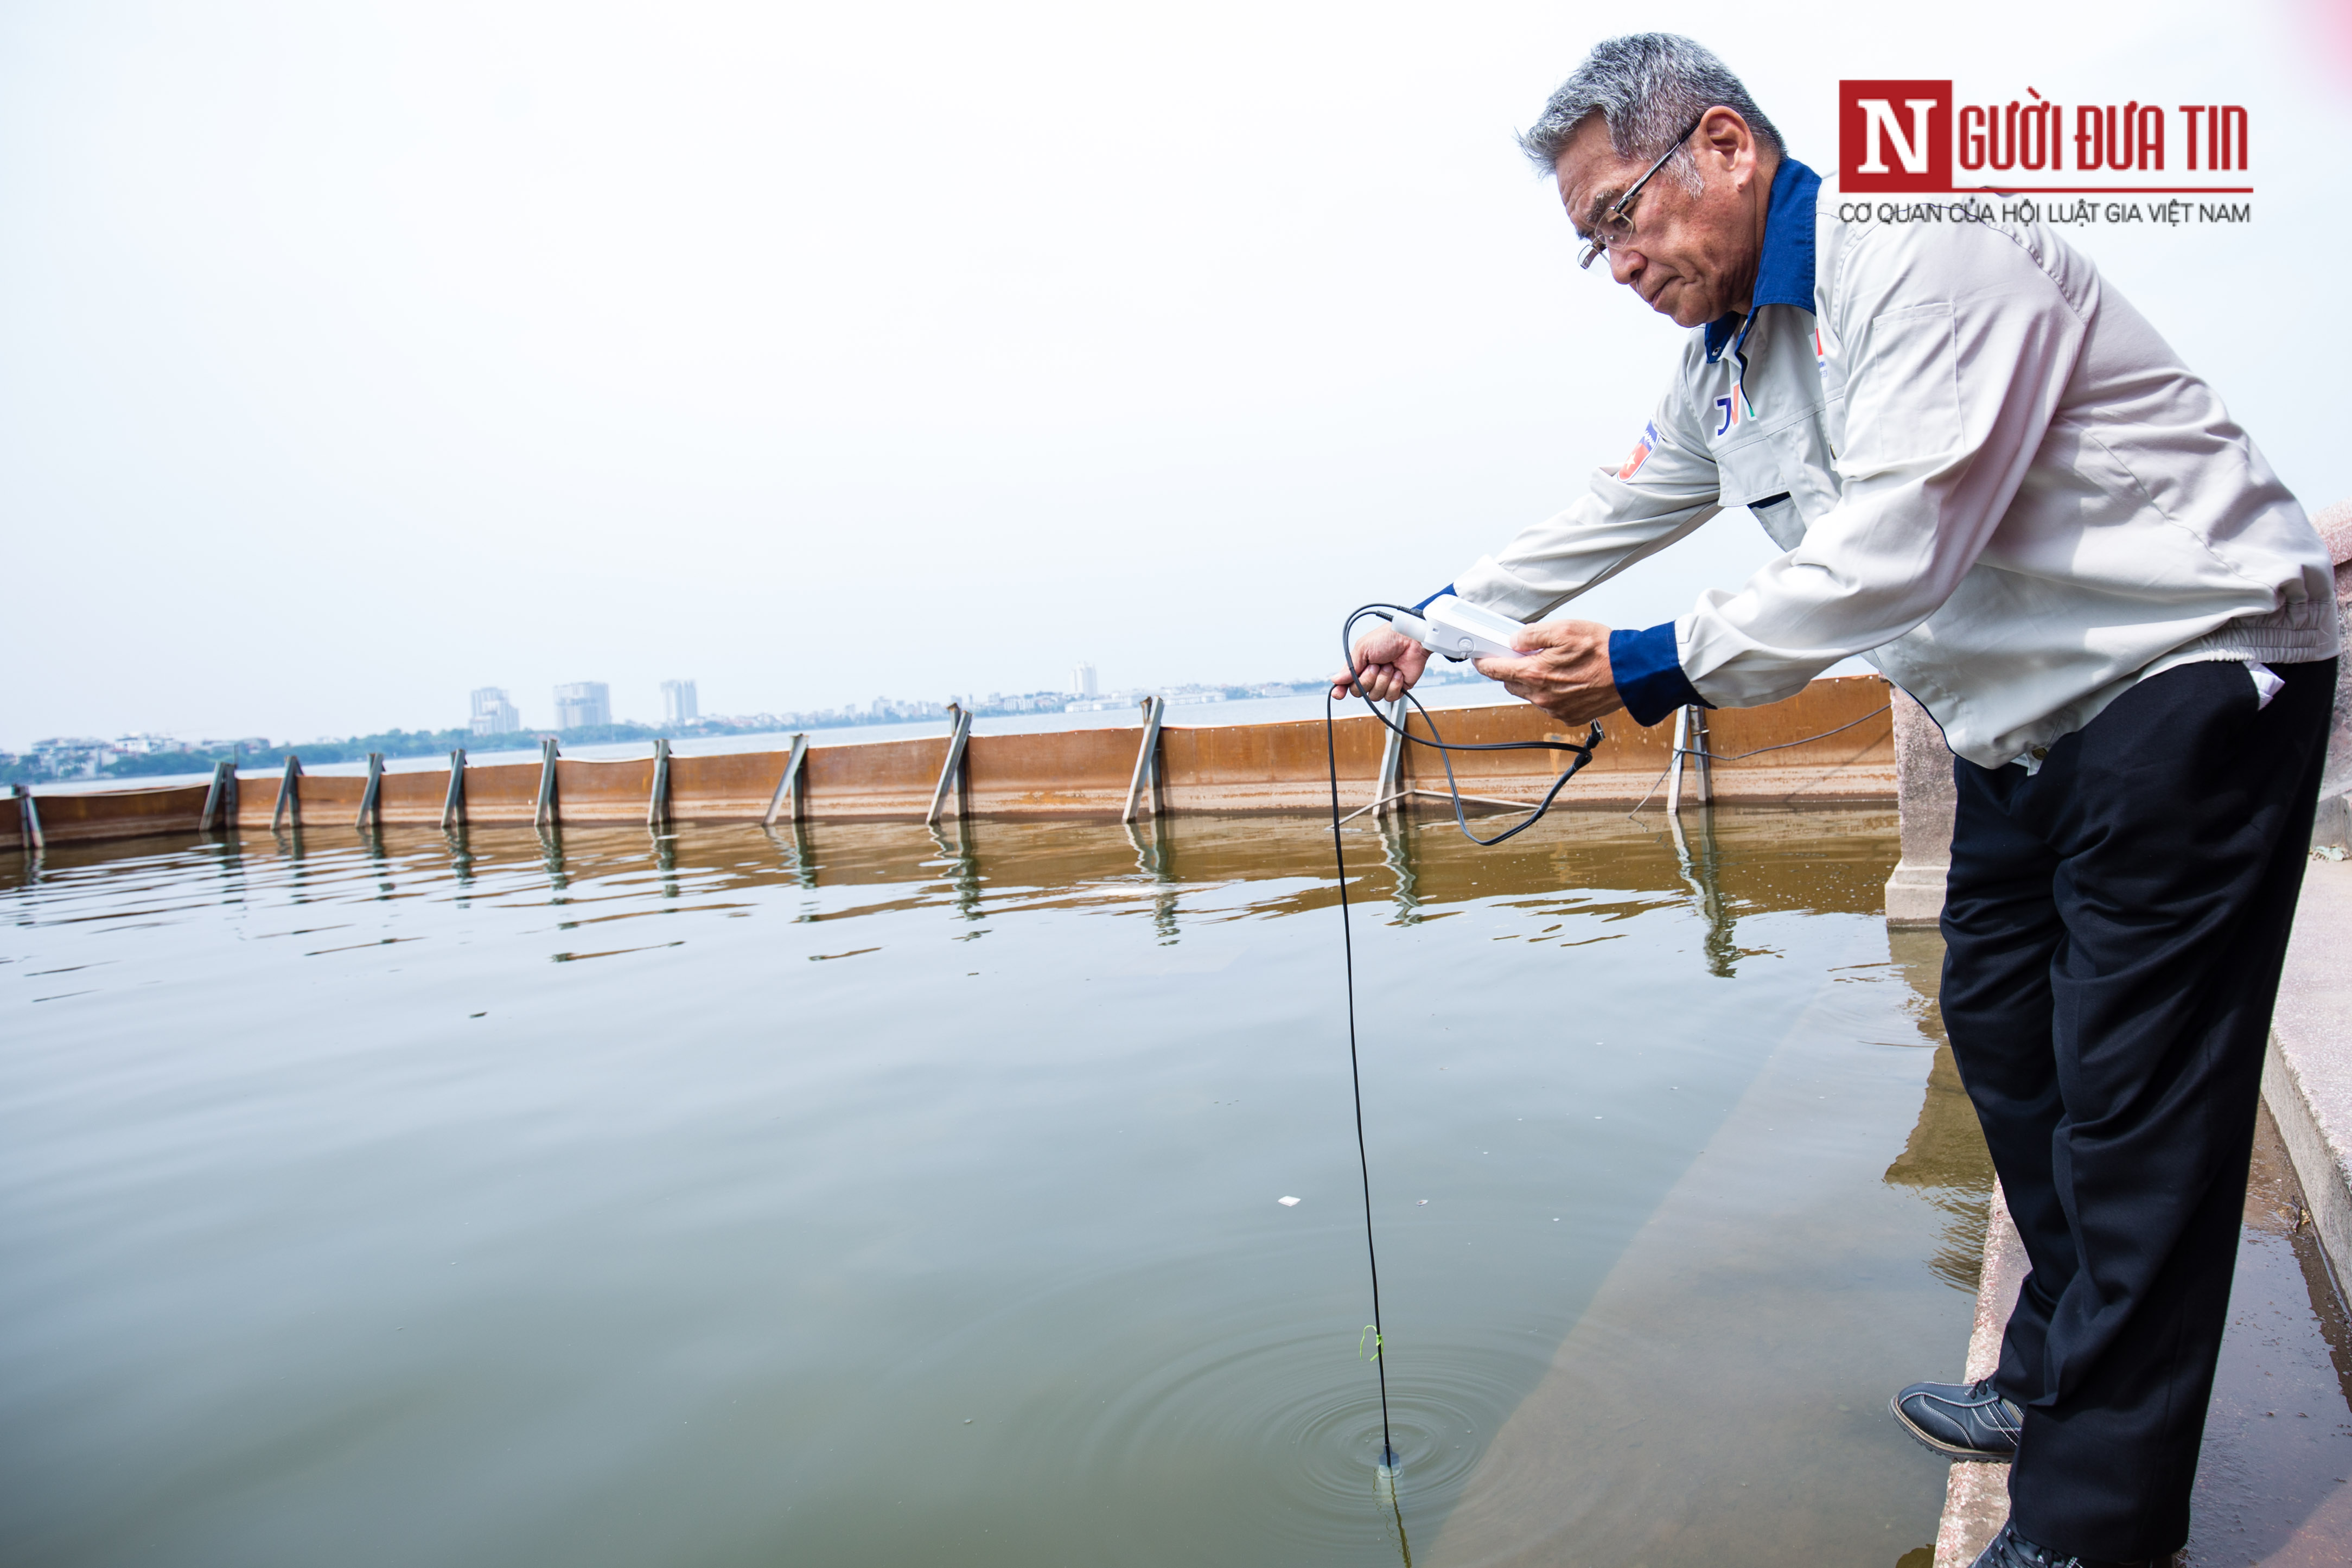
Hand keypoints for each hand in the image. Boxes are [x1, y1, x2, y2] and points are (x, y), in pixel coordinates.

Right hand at [1331, 624, 1429, 702]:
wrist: (1411, 639)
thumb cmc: (1388, 638)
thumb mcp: (1363, 648)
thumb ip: (1349, 667)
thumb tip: (1336, 679)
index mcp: (1359, 665)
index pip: (1346, 683)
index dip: (1340, 690)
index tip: (1338, 694)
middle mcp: (1370, 676)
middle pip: (1358, 692)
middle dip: (1367, 679)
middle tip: (1375, 666)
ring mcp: (1384, 682)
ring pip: (1374, 696)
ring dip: (1382, 680)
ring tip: (1389, 666)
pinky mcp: (1398, 688)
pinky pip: (1390, 697)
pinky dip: (1394, 684)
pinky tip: (1398, 673)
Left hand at [1474, 619, 1625, 724]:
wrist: (1631, 673)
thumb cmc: (1602, 650)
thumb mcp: (1563, 629)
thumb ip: (1532, 635)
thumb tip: (1515, 640)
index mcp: (1535, 674)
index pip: (1496, 671)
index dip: (1485, 663)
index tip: (1480, 659)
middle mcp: (1542, 697)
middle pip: (1511, 684)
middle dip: (1512, 670)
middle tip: (1525, 655)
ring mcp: (1555, 710)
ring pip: (1531, 695)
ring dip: (1534, 681)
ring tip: (1553, 665)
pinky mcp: (1569, 717)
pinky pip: (1550, 704)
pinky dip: (1552, 692)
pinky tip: (1567, 679)